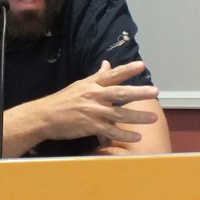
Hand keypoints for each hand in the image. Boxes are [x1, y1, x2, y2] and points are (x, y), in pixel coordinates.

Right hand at [27, 60, 159, 144]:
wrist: (45, 116)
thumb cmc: (63, 100)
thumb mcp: (80, 84)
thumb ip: (97, 76)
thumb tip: (108, 64)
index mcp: (92, 84)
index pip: (112, 75)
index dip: (127, 70)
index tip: (141, 65)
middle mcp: (93, 96)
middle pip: (119, 93)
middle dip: (138, 92)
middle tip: (155, 91)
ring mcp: (92, 111)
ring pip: (119, 114)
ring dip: (137, 117)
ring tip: (153, 118)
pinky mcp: (89, 126)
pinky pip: (110, 131)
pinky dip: (124, 134)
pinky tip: (137, 136)